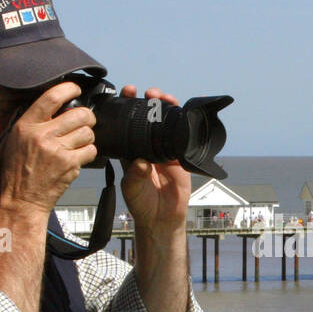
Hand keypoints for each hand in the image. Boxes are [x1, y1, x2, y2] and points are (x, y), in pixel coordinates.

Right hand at [0, 81, 96, 217]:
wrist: (21, 200)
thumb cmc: (17, 172)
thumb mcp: (14, 140)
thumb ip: (31, 123)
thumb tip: (52, 107)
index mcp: (26, 125)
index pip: (52, 97)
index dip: (69, 89)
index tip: (76, 90)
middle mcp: (42, 135)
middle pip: (79, 114)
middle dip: (88, 117)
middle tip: (86, 121)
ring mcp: (57, 150)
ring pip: (87, 132)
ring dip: (88, 137)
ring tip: (80, 143)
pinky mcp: (69, 164)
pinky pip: (90, 150)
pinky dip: (89, 153)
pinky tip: (80, 157)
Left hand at [117, 85, 190, 234]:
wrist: (162, 219)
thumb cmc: (141, 203)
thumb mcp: (132, 188)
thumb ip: (135, 175)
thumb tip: (141, 161)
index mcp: (130, 150)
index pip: (127, 123)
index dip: (127, 106)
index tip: (127, 92)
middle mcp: (146, 146)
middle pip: (148, 117)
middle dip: (149, 101)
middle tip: (149, 93)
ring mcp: (164, 150)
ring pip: (166, 123)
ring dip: (167, 108)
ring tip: (166, 98)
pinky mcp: (180, 156)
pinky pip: (183, 137)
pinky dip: (185, 125)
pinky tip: (185, 113)